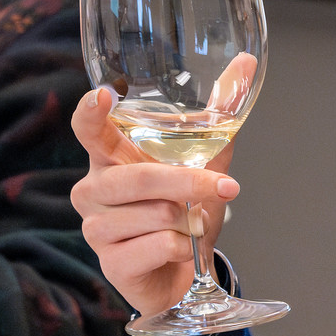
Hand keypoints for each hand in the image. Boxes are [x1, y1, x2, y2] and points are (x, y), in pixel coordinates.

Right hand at [70, 86, 240, 318]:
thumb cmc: (186, 210)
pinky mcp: (110, 263)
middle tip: (226, 187)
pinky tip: (178, 250)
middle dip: (189, 183)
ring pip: (157, 214)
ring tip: (187, 226)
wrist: (186, 274)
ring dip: (189, 221)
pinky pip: (160, 246)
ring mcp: (95, 228)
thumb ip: (220, 111)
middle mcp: (93, 188)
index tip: (100, 95)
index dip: (89, 112)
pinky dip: (185, 247)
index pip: (87, 128)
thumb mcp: (207, 158)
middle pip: (139, 178)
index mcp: (109, 157)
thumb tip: (247, 61)